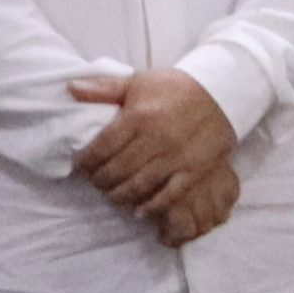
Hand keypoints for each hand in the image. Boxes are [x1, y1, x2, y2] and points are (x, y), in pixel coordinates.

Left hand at [67, 66, 239, 236]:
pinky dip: (152, 205)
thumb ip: (103, 87)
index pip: (101, 148)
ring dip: (119, 195)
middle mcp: (156, 138)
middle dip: (100, 180)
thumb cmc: (176, 88)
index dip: (85, 162)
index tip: (81, 166)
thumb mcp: (138, 82)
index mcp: (139, 116)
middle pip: (117, 169)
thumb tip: (71, 88)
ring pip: (139, 185)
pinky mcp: (196, 169)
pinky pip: (170, 194)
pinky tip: (139, 210)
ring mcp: (177, 156)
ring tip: (111, 196)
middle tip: (95, 182)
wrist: (222, 93)